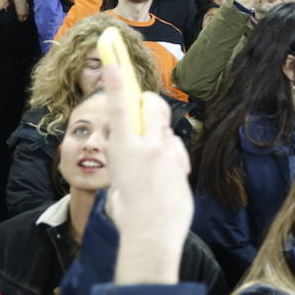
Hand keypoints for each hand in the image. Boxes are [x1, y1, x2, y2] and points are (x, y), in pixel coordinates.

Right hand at [102, 78, 190, 284]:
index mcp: (122, 148)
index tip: (114, 59)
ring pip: (166, 127)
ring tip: (151, 164)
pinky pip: (176, 149)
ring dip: (159, 136)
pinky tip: (167, 175)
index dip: (118, 81)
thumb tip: (132, 149)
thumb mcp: (116, 180)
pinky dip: (171, 156)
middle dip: (148, 103)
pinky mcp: (181, 164)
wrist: (151, 235)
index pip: (120, 106)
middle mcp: (146, 146)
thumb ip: (127, 156)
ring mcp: (167, 154)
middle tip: (142, 115)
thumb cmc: (128, 212)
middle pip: (152, 104)